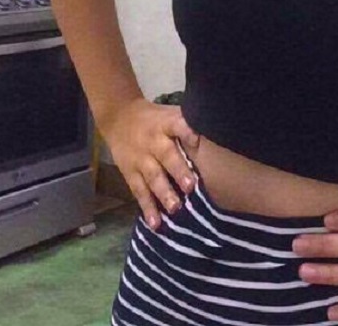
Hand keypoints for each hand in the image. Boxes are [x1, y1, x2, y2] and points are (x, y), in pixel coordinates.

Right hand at [100, 97, 199, 229]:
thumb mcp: (171, 114)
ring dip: (164, 194)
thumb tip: (218, 134)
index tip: (197, 140)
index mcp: (166, 123)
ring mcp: (141, 159)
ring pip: (153, 177)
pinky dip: (147, 208)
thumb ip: (189, 125)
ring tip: (175, 208)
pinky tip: (155, 224)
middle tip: (190, 187)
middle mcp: (154, 141)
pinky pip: (139, 192)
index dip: (187, 132)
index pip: (177, 124)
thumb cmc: (156, 119)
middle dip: (178, 171)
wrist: (119, 118)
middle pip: (166, 155)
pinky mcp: (130, 173)